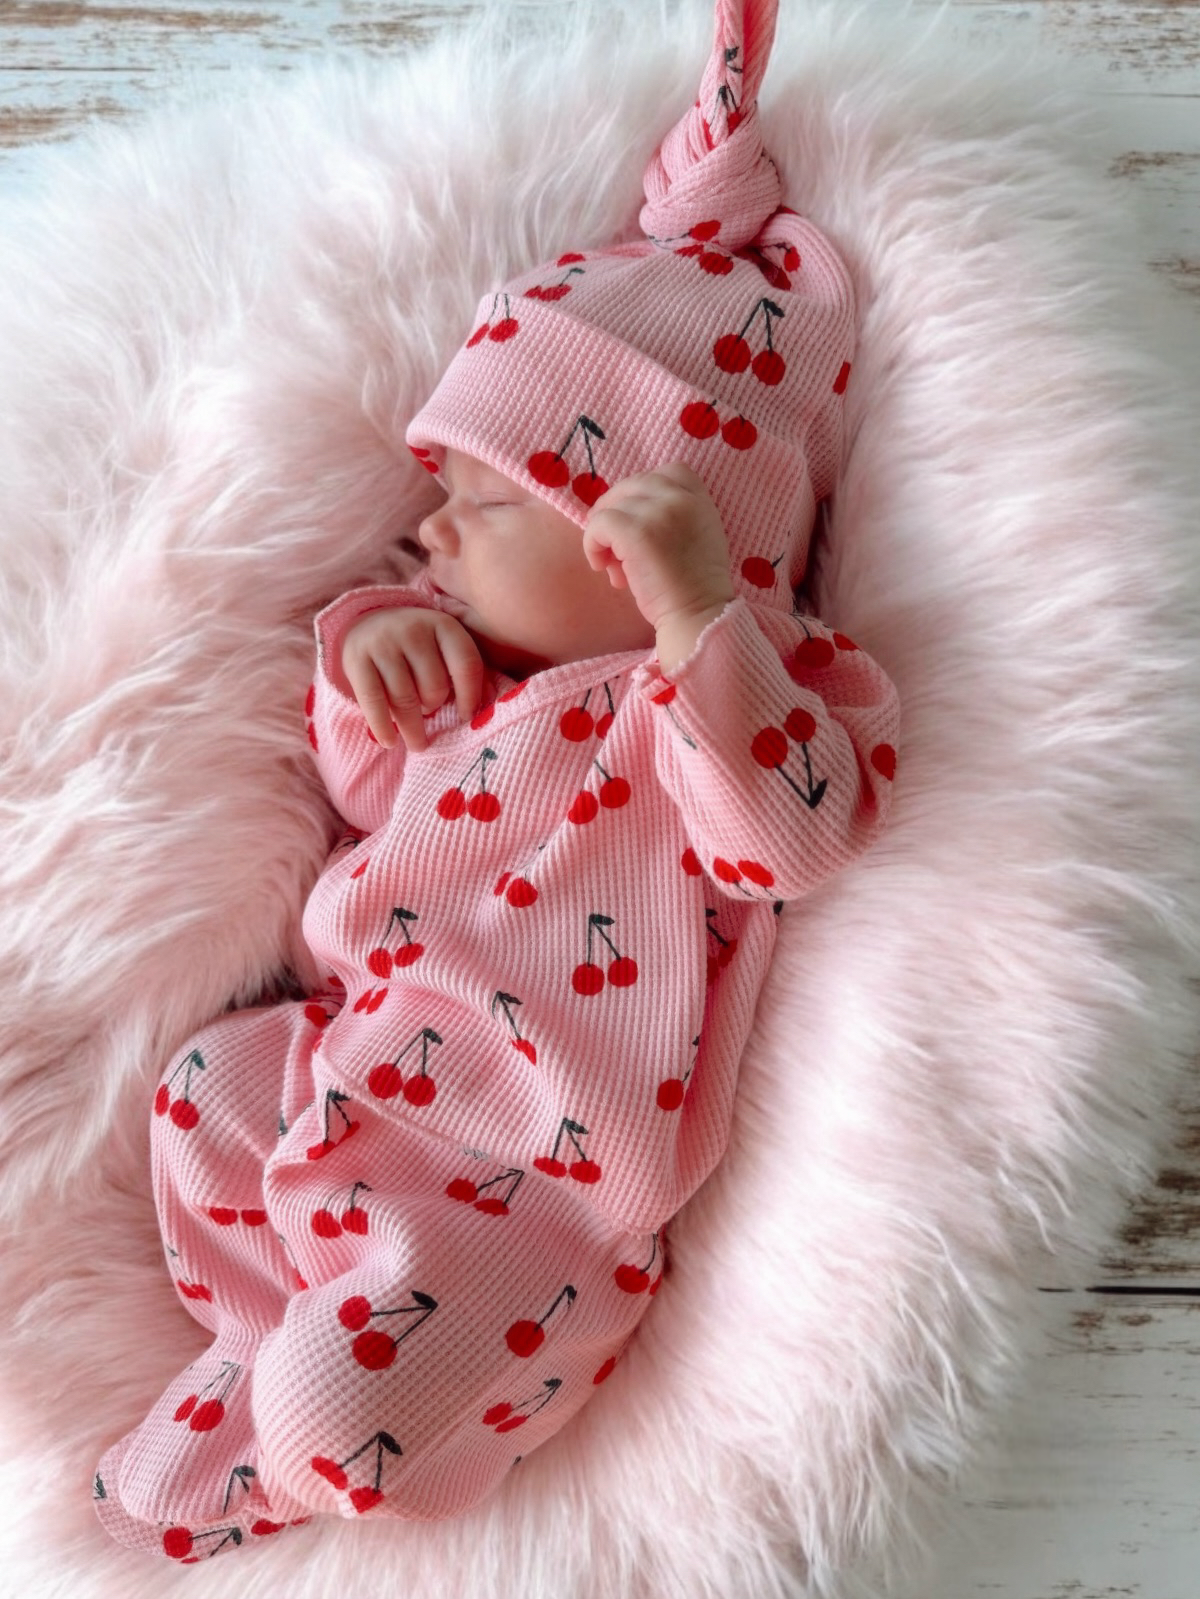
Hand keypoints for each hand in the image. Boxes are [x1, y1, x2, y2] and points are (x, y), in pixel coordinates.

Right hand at [341, 607, 484, 751]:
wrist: (369, 623)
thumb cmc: (418, 645)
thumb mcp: (445, 647)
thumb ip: (468, 671)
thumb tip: (489, 701)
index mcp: (443, 625)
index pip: (465, 664)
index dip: (470, 696)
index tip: (466, 717)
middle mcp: (413, 629)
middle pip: (434, 685)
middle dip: (434, 706)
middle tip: (430, 713)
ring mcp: (383, 643)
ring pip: (405, 697)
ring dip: (412, 727)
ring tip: (417, 743)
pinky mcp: (356, 658)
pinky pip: (373, 700)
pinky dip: (382, 725)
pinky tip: (390, 742)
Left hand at [581, 462, 734, 637]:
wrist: (698, 616)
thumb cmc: (693, 587)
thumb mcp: (697, 536)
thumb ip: (674, 515)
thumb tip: (622, 510)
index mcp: (698, 498)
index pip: (666, 472)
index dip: (643, 495)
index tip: (637, 523)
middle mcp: (681, 498)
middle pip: (631, 485)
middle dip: (616, 513)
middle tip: (616, 549)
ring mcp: (659, 512)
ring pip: (610, 506)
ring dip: (604, 535)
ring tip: (615, 567)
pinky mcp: (637, 532)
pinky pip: (598, 524)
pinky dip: (592, 545)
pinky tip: (603, 567)